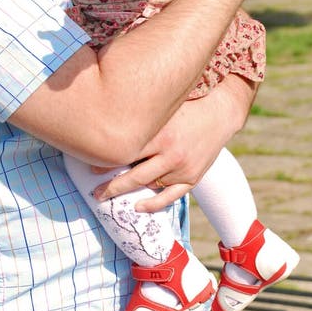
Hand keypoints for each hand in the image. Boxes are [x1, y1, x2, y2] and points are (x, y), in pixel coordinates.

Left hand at [92, 76, 253, 210]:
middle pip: (134, 177)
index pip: (127, 153)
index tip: (89, 167)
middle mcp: (172, 153)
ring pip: (150, 186)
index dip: (106, 162)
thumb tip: (109, 117)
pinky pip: (170, 196)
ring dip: (129, 192)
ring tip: (109, 197)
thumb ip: (140, 115)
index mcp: (161, 133)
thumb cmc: (187, 103)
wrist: (221, 109)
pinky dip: (153, 204)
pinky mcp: (193, 176)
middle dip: (112, 186)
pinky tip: (138, 207)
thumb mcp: (163, 107)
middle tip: (94, 192)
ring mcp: (183, 167)